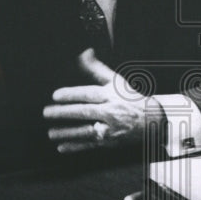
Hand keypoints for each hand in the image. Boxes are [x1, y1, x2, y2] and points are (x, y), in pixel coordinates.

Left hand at [44, 49, 164, 153]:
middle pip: (85, 112)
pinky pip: (91, 145)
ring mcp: (111, 129)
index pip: (89, 94)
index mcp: (111, 96)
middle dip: (64, 113)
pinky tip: (62, 148)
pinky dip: (76, 147)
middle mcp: (111, 112)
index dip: (72, 94)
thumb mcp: (115, 81)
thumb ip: (96, 68)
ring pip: (86, 131)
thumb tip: (84, 52)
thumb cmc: (130, 98)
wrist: (154, 120)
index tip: (55, 95)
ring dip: (67, 133)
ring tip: (50, 132)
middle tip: (47, 113)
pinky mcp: (110, 142)